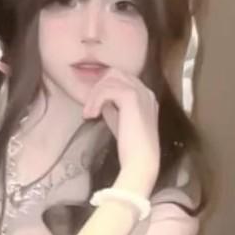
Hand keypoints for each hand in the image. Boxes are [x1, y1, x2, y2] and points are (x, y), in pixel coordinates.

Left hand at [83, 70, 159, 189]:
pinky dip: (96, 100)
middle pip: (115, 73)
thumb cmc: (130, 147)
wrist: (140, 161)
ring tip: (88, 114)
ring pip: (110, 79)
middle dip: (97, 87)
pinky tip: (92, 115)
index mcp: (146, 96)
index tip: (91, 103)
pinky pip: (108, 89)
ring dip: (94, 95)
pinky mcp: (132, 98)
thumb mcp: (118, 121)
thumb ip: (112, 107)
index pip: (121, 79)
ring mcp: (141, 92)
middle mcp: (146, 91)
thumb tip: (99, 99)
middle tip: (89, 107)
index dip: (103, 87)